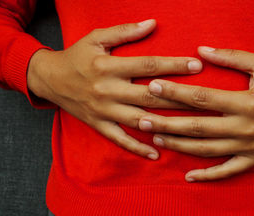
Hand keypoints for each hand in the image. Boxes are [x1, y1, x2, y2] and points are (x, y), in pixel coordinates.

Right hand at [27, 19, 201, 159]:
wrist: (50, 79)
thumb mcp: (97, 38)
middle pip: (149, 95)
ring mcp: (104, 111)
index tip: (197, 65)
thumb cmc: (78, 56)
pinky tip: (157, 153)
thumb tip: (153, 23)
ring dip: (165, 124)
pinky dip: (137, 148)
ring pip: (140, 119)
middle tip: (203, 97)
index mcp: (109, 67)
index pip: (148, 65)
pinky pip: (120, 140)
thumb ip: (124, 32)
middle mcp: (108, 90)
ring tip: (189, 127)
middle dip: (178, 96)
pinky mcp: (99, 125)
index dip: (174, 65)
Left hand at [138, 46, 253, 180]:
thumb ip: (230, 56)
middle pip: (198, 127)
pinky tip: (188, 177)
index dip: (175, 92)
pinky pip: (227, 171)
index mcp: (246, 102)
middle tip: (142, 118)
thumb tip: (200, 50)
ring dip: (180, 145)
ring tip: (156, 138)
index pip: (202, 98)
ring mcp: (249, 146)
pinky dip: (208, 176)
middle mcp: (246, 127)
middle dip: (167, 122)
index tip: (153, 86)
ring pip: (207, 150)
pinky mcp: (253, 159)